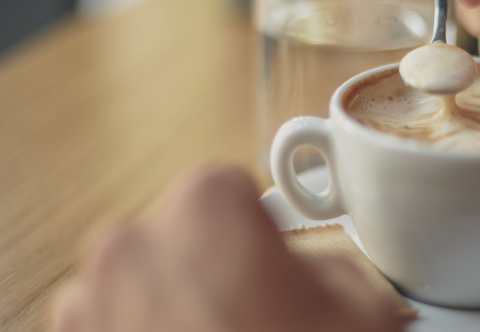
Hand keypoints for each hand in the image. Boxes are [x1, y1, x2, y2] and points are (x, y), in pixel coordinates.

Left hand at [50, 165, 406, 331]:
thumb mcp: (360, 310)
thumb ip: (336, 266)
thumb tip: (316, 276)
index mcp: (205, 208)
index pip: (234, 190)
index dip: (261, 229)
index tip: (273, 259)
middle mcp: (132, 244)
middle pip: (181, 234)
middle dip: (216, 268)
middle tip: (257, 316)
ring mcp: (89, 302)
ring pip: (140, 281)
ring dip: (174, 305)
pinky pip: (105, 324)